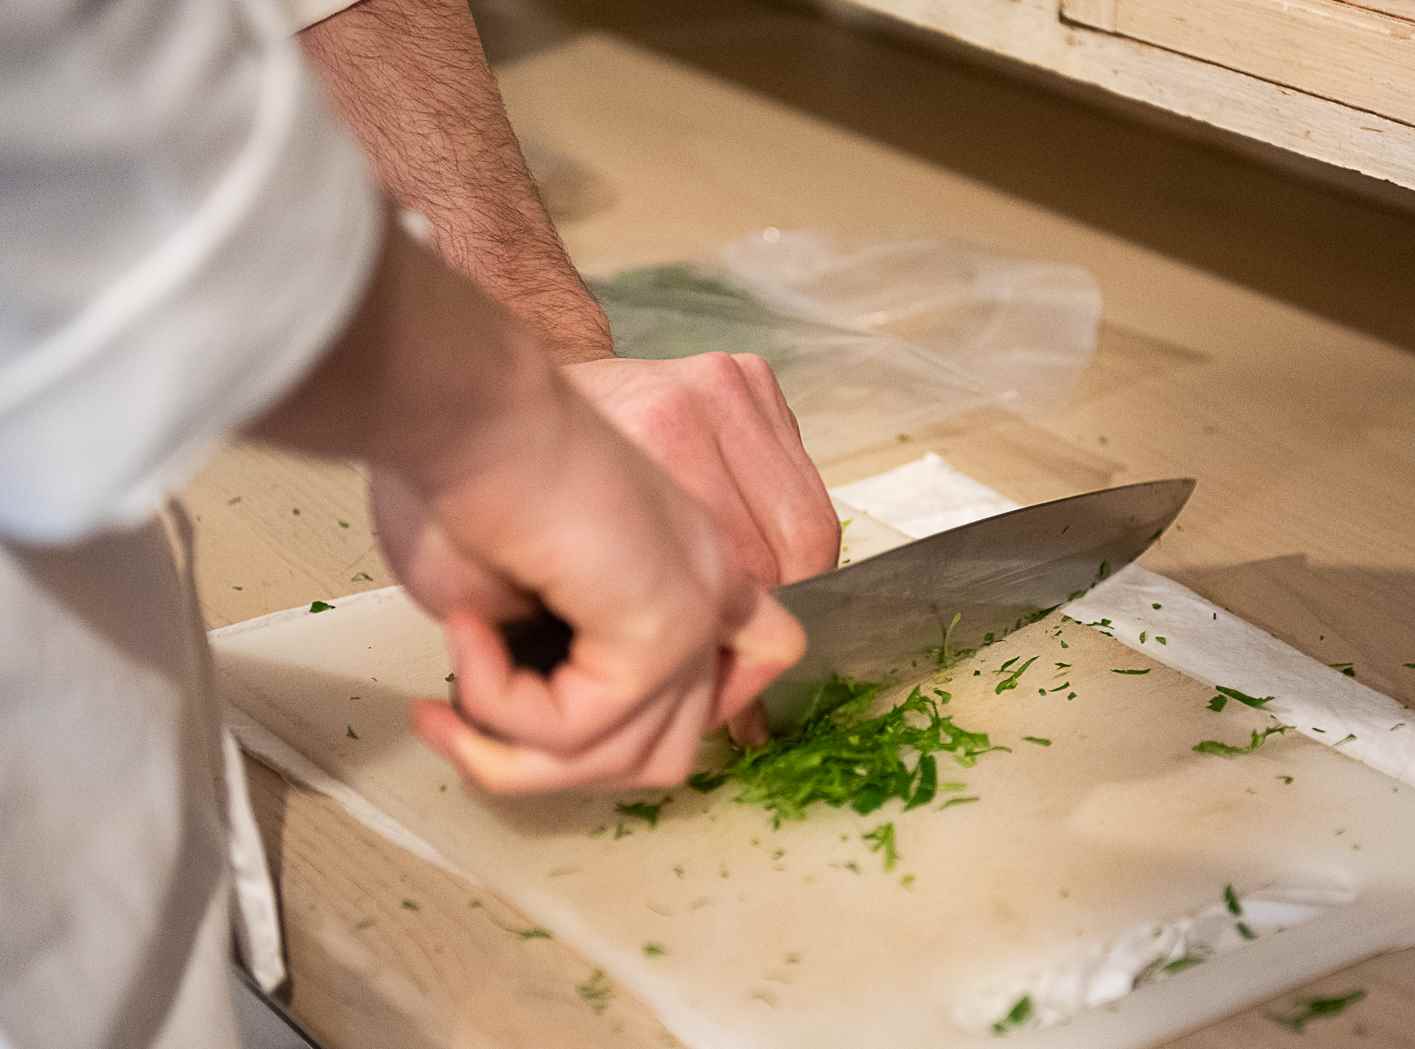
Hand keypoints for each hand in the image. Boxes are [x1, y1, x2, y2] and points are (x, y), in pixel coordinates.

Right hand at [376, 358, 804, 792]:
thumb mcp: (510, 601)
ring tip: (455, 685)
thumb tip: (548, 735)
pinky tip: (469, 635)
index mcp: (685, 570)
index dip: (636, 736)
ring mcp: (696, 604)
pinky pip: (582, 729)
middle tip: (463, 724)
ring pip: (633, 762)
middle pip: (672, 752)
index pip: (739, 680)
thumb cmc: (465, 479)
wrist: (460, 403)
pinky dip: (501, 707)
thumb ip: (557, 672)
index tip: (521, 737)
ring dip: (517, 751)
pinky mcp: (665, 622)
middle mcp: (709, 586)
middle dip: (557, 770)